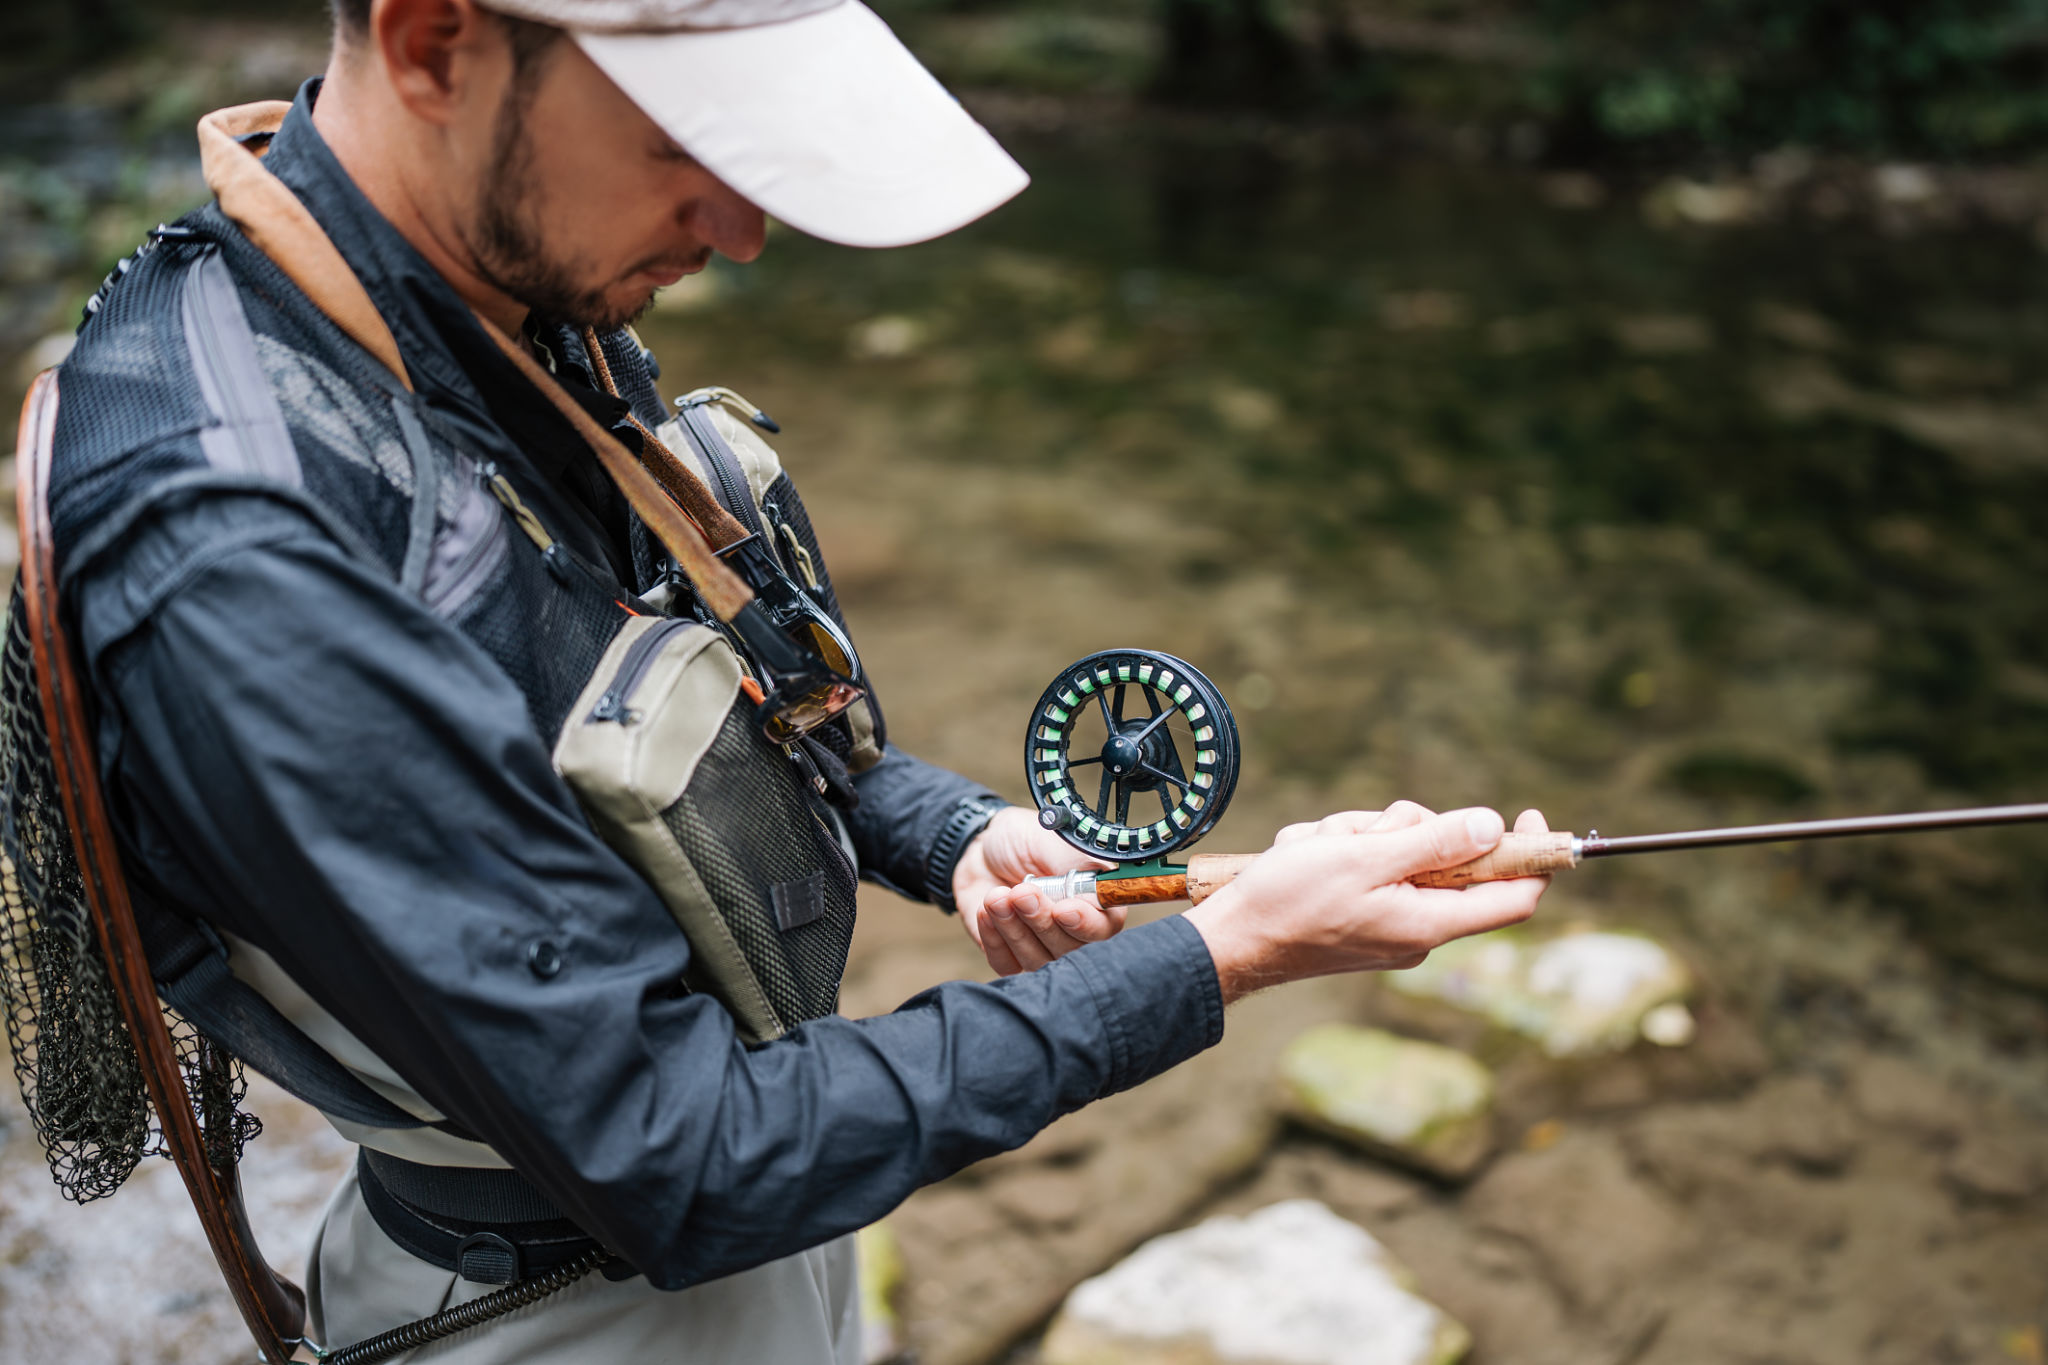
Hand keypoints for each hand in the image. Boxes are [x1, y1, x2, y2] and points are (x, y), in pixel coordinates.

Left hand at [954, 806, 1120, 975]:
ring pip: (1035, 958)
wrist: (982, 849)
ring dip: (1012, 926)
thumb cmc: (1023, 842)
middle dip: (1039, 919)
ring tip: (996, 896)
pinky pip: (1006, 963)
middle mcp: (1072, 929)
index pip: (1104, 927)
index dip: (1086, 924)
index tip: (1063, 909)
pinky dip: (993, 938)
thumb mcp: (1051, 840)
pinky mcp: (1010, 955)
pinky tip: (985, 911)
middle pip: (1067, 946)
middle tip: (1020, 893)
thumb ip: (1076, 864)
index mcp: (1093, 900)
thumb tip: (1095, 884)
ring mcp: (1041, 946)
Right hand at [1185, 801, 1550, 1003]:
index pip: (1514, 896)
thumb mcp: (1365, 858)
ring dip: (1365, 837)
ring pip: (1404, 855)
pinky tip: (1309, 858)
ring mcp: (1391, 925)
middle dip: (1407, 829)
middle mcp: (1419, 930)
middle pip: (1450, 860)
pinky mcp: (1365, 918)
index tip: (1527, 814)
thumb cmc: (1291, 902)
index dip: (1532, 854)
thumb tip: (1493, 825)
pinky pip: (1374, 869)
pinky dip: (1345, 853)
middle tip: (1365, 831)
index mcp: (1430, 923)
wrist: (1232, 940)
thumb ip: (1433, 842)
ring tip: (1321, 847)